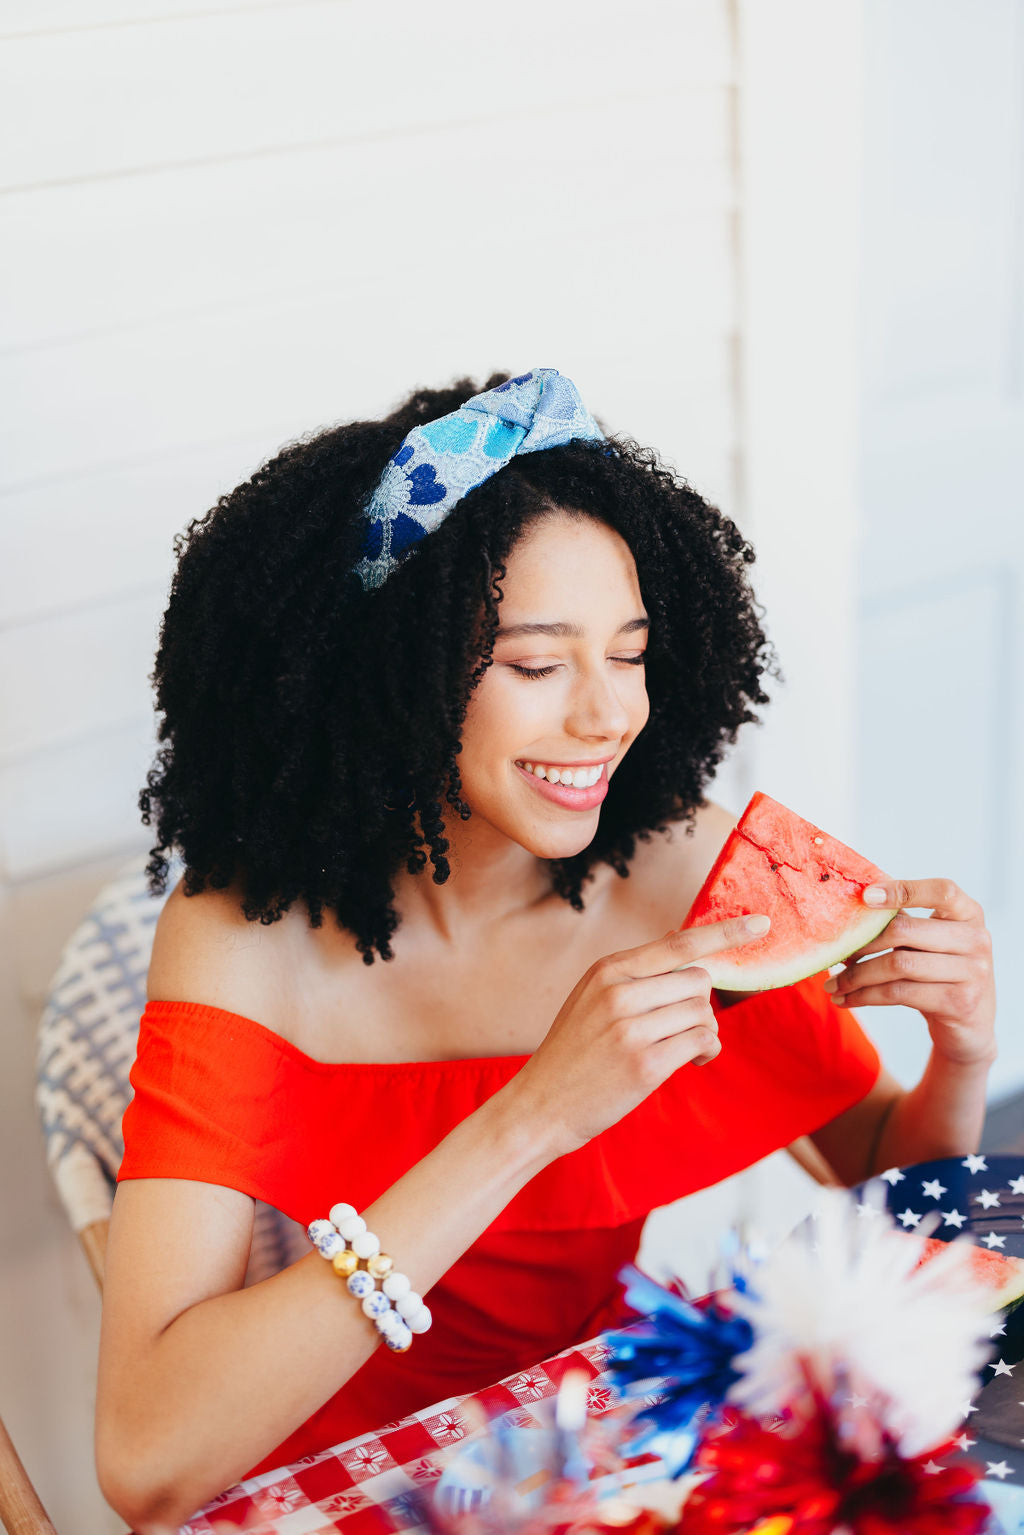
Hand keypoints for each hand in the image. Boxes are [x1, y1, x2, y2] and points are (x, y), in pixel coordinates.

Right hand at [513, 913, 770, 1153]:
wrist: (540, 1105)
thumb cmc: (574, 1052)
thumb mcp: (592, 998)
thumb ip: (634, 974)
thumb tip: (683, 941)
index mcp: (608, 970)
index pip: (679, 943)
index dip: (726, 933)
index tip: (762, 923)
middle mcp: (619, 993)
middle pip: (698, 981)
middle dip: (700, 1005)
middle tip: (683, 1028)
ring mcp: (631, 1029)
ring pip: (703, 1013)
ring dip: (705, 1032)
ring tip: (686, 1048)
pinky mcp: (644, 1064)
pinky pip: (701, 1042)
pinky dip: (705, 1051)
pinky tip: (692, 1062)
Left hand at [823, 878, 995, 1066]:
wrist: (971, 1026)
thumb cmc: (941, 972)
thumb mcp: (930, 942)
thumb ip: (904, 922)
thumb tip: (851, 908)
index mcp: (969, 913)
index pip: (941, 891)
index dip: (903, 890)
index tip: (865, 896)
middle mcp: (976, 939)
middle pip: (906, 930)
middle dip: (863, 942)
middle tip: (836, 953)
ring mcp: (972, 972)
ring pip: (898, 965)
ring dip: (857, 975)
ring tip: (832, 984)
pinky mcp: (959, 1002)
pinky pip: (900, 993)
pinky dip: (866, 996)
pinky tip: (847, 999)